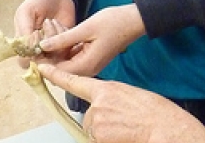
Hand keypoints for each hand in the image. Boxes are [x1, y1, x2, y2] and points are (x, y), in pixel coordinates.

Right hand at [14, 0, 75, 65]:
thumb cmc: (38, 2)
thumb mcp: (26, 12)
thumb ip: (24, 30)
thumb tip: (27, 50)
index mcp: (24, 45)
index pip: (25, 62)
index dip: (31, 54)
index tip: (36, 34)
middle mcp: (38, 50)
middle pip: (43, 61)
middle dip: (47, 42)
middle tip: (46, 23)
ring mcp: (53, 48)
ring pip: (57, 55)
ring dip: (56, 36)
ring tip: (52, 20)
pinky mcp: (67, 43)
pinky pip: (68, 48)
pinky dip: (64, 34)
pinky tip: (60, 22)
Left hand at [38, 4, 145, 75]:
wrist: (134, 20)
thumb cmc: (114, 22)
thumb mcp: (86, 28)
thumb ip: (63, 39)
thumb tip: (43, 46)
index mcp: (86, 66)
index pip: (57, 72)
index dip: (42, 62)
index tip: (31, 50)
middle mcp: (87, 70)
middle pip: (60, 69)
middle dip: (48, 53)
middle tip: (42, 32)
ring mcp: (90, 65)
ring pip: (65, 61)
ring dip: (56, 47)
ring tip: (50, 26)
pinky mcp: (92, 58)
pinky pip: (72, 56)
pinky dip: (65, 46)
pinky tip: (61, 30)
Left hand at [38, 65, 204, 142]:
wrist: (162, 125)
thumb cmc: (153, 110)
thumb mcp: (129, 94)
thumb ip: (111, 96)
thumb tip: (102, 104)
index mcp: (106, 88)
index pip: (75, 81)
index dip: (56, 75)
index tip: (41, 68)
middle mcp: (98, 104)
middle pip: (87, 114)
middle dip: (99, 120)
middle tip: (121, 121)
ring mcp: (97, 122)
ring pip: (92, 129)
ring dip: (104, 131)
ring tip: (125, 128)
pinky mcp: (99, 136)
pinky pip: (97, 139)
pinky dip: (107, 139)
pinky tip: (123, 135)